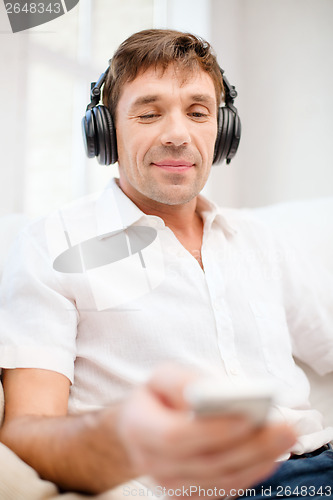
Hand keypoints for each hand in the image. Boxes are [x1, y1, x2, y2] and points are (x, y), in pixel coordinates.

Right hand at [116, 364, 295, 497]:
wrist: (144, 424)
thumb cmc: (158, 395)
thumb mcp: (162, 376)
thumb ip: (183, 381)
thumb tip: (212, 394)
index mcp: (139, 426)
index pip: (175, 436)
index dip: (211, 430)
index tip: (246, 418)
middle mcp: (151, 462)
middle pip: (205, 462)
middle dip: (249, 446)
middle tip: (284, 429)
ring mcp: (168, 484)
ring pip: (218, 480)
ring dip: (256, 461)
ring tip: (283, 440)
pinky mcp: (186, 493)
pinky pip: (221, 490)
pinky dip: (249, 475)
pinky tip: (269, 457)